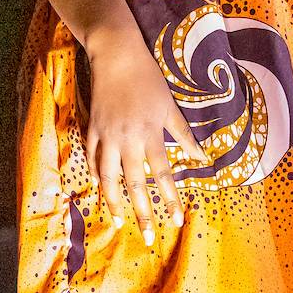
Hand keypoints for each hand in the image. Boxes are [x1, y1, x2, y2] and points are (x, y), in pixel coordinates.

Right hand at [85, 37, 207, 244]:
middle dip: (143, 212)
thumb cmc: (148, 78)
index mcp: (150, 133)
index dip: (171, 199)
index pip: (163, 174)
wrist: (116, 55)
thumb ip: (183, 135)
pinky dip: (95, 175)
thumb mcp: (169, 105)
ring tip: (119, 222)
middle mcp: (128, 139)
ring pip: (108, 176)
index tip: (177, 221)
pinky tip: (100, 189)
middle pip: (135, 183)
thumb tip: (201, 159)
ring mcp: (107, 135)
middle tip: (149, 237)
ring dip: (114, 201)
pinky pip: (92, 157)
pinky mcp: (92, 128)